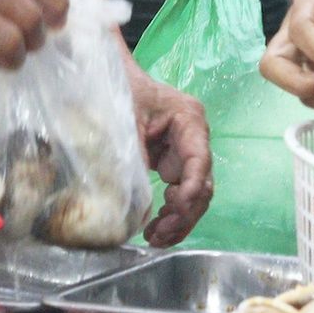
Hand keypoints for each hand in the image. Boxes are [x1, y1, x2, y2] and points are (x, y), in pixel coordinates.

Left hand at [130, 69, 212, 247]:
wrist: (110, 75)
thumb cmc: (119, 89)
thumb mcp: (124, 122)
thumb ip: (134, 159)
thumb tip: (137, 205)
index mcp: (190, 119)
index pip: (201, 162)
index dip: (191, 191)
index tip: (174, 210)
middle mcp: (195, 137)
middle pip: (202, 184)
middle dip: (185, 214)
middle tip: (160, 234)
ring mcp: (186, 151)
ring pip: (194, 194)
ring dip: (180, 219)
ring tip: (156, 238)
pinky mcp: (173, 162)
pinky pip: (180, 193)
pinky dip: (171, 213)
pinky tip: (156, 228)